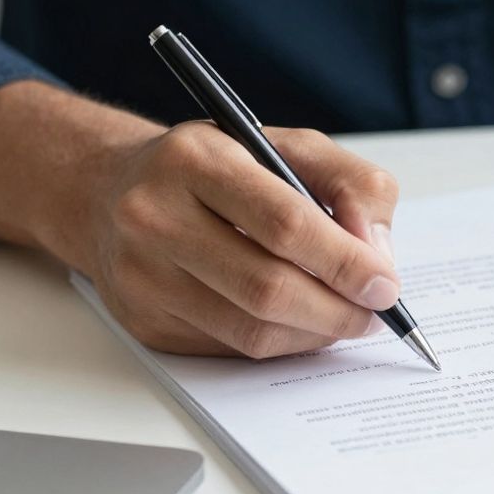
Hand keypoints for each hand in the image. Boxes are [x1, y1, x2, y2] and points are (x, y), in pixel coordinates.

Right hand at [0, 82, 400, 357]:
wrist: (109, 190)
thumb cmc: (212, 167)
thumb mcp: (286, 145)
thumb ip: (349, 183)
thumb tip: (376, 252)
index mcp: (194, 160)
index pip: (284, 223)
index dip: (345, 261)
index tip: (385, 284)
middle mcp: (154, 216)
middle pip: (267, 288)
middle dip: (337, 310)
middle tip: (373, 313)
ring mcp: (141, 276)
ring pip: (251, 330)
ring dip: (314, 334)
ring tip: (344, 318)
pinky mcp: (143, 322)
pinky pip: (230, 348)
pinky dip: (280, 343)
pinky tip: (299, 323)